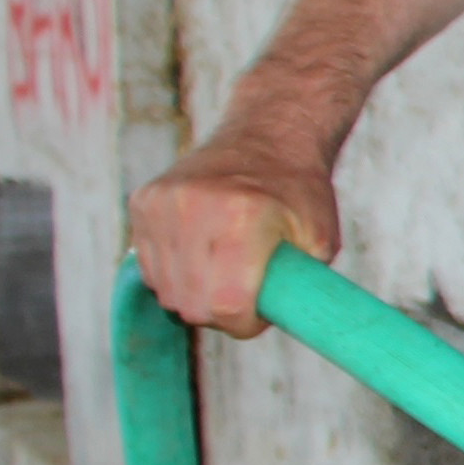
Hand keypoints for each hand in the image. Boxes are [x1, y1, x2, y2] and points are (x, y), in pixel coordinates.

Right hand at [128, 115, 341, 335]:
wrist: (265, 139)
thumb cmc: (298, 195)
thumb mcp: (320, 241)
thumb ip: (299, 288)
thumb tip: (275, 325)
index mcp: (243, 217)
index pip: (226, 304)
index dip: (245, 323)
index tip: (259, 314)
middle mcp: (195, 207)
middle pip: (193, 305)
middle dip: (221, 313)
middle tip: (246, 293)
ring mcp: (163, 203)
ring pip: (167, 291)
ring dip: (197, 295)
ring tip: (226, 269)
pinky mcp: (143, 202)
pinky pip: (150, 268)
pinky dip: (176, 275)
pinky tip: (203, 253)